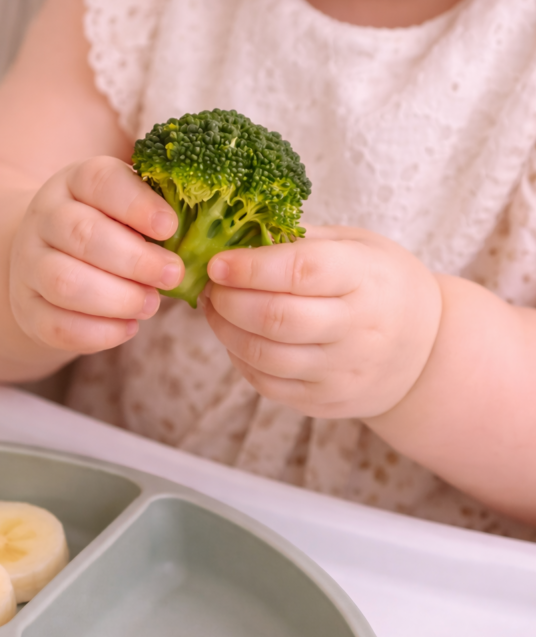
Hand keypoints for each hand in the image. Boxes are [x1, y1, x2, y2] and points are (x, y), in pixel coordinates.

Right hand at [9, 157, 183, 353]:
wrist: (45, 256)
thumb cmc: (106, 228)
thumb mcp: (123, 205)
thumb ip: (155, 208)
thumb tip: (207, 221)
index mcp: (74, 182)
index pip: (99, 181)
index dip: (137, 204)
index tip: (170, 227)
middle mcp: (45, 218)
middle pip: (83, 234)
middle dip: (135, 260)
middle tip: (174, 274)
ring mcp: (29, 264)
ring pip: (64, 282)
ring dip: (116, 298)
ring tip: (151, 305)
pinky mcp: (26, 307)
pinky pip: (55, 325)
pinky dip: (97, 332)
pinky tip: (128, 327)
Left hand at [203, 226, 442, 418]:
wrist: (425, 350)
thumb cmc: (380, 283)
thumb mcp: (358, 245)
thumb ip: (302, 241)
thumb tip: (236, 236)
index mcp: (367, 277)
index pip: (303, 272)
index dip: (251, 268)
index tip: (217, 262)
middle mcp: (359, 328)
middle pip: (278, 319)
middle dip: (230, 301)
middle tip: (211, 286)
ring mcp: (343, 370)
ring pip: (267, 357)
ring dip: (226, 332)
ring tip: (216, 309)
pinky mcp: (326, 400)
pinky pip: (268, 385)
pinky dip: (241, 360)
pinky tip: (236, 338)